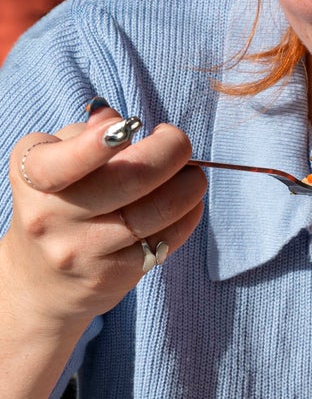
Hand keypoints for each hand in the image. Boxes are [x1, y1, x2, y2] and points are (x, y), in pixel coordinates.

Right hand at [2, 103, 205, 334]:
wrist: (42, 276)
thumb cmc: (58, 200)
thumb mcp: (55, 159)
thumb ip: (86, 134)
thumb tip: (120, 122)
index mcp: (32, 175)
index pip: (64, 162)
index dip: (97, 145)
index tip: (130, 126)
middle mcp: (51, 216)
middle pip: (130, 181)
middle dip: (170, 152)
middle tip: (178, 142)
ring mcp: (82, 250)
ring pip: (157, 211)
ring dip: (190, 186)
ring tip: (192, 175)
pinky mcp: (112, 276)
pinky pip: (165, 240)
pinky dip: (188, 215)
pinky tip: (189, 203)